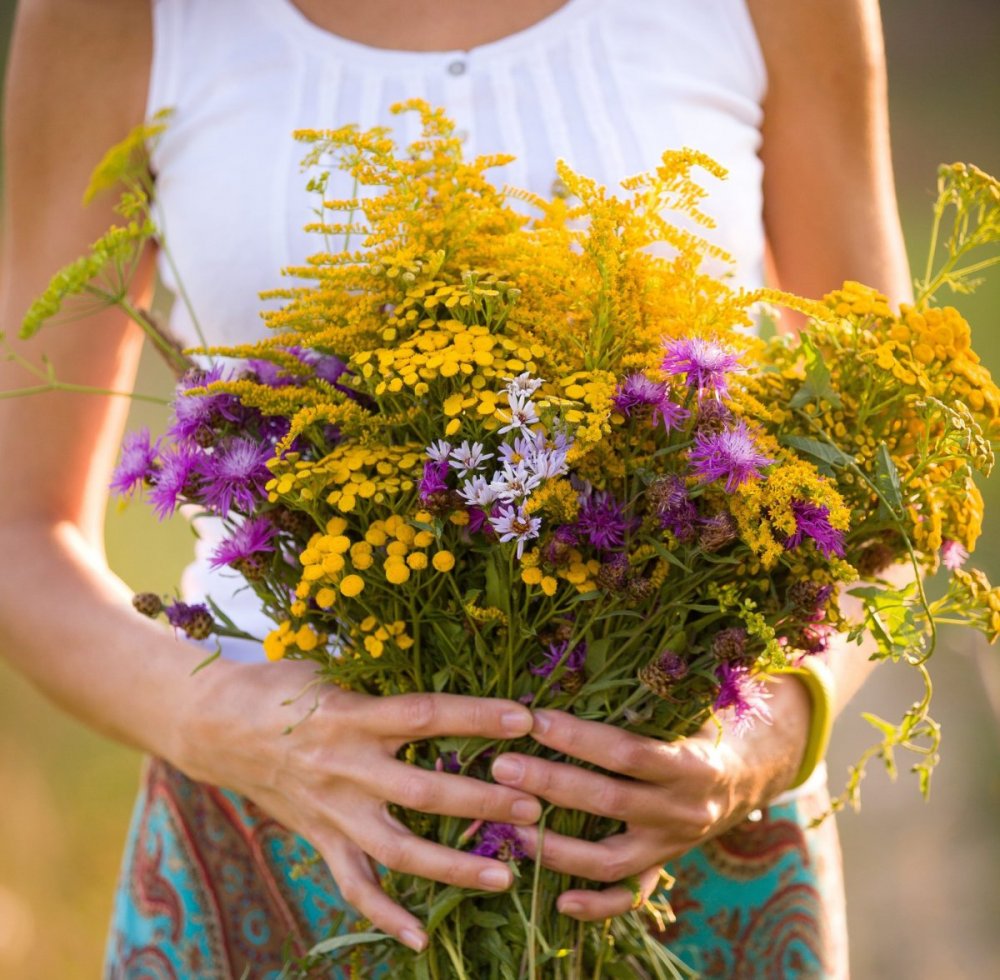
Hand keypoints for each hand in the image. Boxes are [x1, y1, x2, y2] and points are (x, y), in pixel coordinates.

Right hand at [176, 659, 541, 950]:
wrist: (212, 725)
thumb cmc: (281, 686)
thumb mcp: (330, 672)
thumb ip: (382, 686)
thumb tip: (447, 682)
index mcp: (349, 716)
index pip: (424, 716)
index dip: (476, 717)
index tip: (525, 719)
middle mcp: (343, 767)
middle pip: (422, 790)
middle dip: (482, 799)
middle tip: (534, 804)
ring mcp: (330, 811)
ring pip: (397, 848)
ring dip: (452, 865)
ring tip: (506, 875)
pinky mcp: (317, 838)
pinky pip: (352, 886)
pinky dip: (385, 915)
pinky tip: (422, 936)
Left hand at [489, 675, 811, 920]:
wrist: (754, 772)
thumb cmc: (710, 722)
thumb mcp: (696, 701)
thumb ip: (654, 688)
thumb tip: (591, 651)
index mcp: (691, 763)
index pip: (627, 752)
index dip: (578, 738)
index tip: (533, 719)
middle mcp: (683, 809)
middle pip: (608, 802)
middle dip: (550, 784)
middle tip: (500, 765)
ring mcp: (672, 846)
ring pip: (611, 859)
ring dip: (556, 847)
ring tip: (509, 826)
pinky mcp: (663, 867)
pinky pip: (629, 897)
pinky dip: (595, 904)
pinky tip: (556, 900)